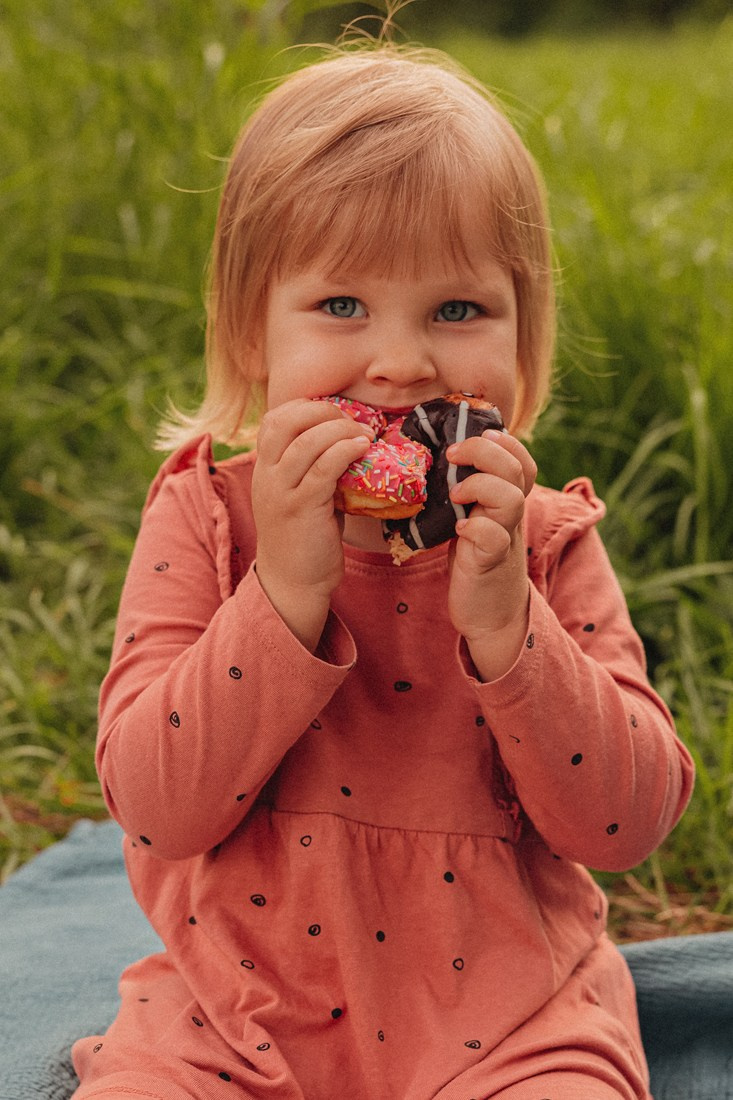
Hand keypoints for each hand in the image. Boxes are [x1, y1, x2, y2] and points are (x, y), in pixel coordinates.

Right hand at [252, 399, 370, 650]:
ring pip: (307, 441)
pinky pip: (324, 467)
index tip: (335, 413)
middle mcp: (267, 476)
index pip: (274, 419)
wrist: (293, 584)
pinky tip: (363, 448)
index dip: (305, 407)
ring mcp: (281, 492)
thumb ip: (313, 469)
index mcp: (264, 469)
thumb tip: (350, 442)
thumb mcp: (301, 496)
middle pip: (285, 422)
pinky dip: (345, 450)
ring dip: (341, 429)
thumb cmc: (304, 539)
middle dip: (322, 411)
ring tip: (366, 433)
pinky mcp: (302, 508)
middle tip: (353, 420)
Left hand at [445, 430, 536, 680]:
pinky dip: (476, 528)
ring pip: (511, 498)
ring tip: (455, 495)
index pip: (522, 459)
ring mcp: (504, 537)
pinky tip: (459, 530)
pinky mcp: (491, 562)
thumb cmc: (474, 558)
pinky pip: (494, 537)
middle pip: (517, 469)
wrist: (489, 612)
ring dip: (481, 486)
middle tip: (453, 455)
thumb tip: (433, 457)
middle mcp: (511, 514)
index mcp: (507, 499)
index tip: (476, 437)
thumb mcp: (472, 517)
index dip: (505, 442)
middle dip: (484, 452)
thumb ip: (465, 491)